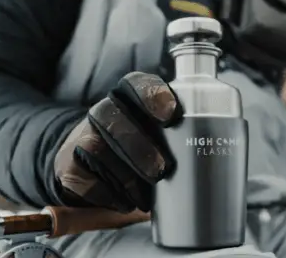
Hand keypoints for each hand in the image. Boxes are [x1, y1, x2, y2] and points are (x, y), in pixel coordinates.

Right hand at [54, 72, 181, 212]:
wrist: (90, 169)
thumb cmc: (139, 151)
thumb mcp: (160, 138)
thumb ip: (180, 138)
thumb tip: (218, 160)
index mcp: (130, 99)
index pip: (136, 83)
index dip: (152, 94)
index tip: (171, 114)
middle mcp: (104, 112)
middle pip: (112, 115)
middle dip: (138, 145)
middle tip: (161, 171)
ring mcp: (81, 136)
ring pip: (97, 147)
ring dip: (126, 175)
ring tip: (145, 196)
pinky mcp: (67, 164)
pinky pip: (83, 176)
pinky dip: (107, 193)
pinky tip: (124, 201)